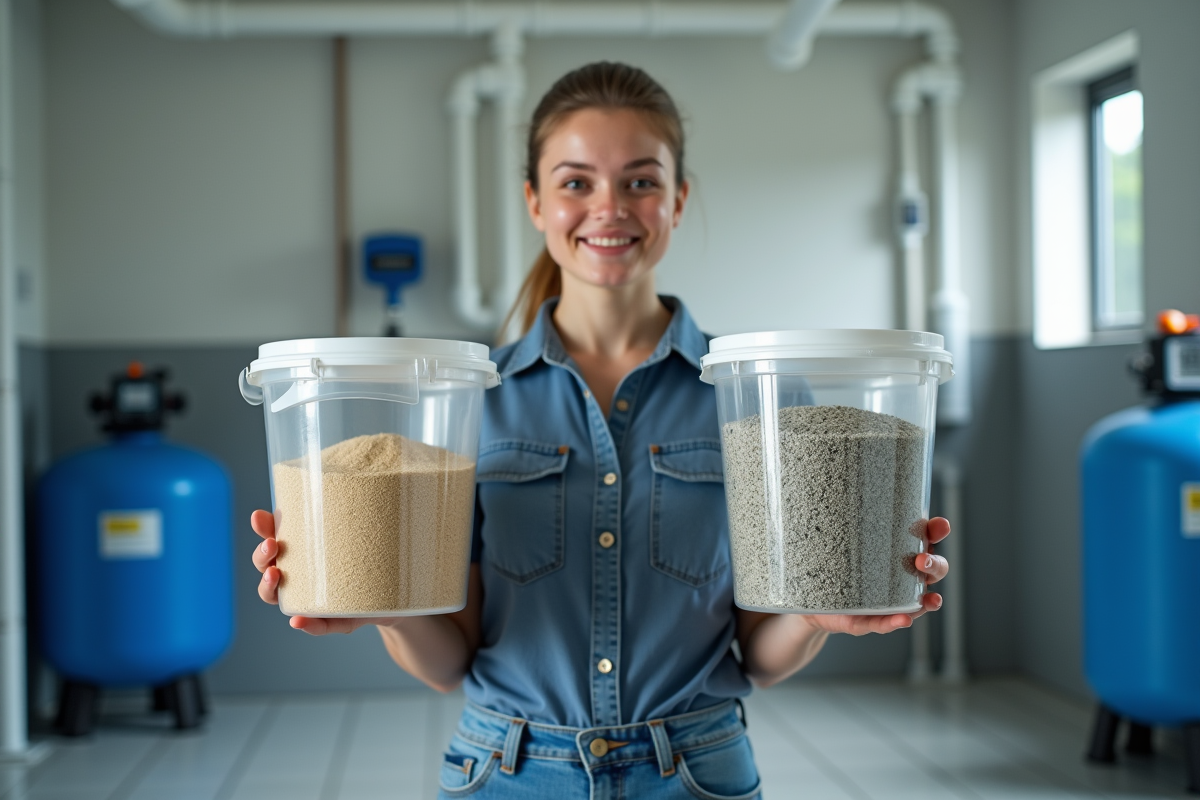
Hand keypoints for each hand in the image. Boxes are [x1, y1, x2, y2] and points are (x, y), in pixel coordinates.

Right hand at [249, 509, 390, 635]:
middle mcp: (301, 578)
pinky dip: (307, 625)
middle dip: (261, 557)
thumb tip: (352, 480)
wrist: (399, 595)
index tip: (259, 518)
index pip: (273, 541)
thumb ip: (351, 513)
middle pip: (267, 569)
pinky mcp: (337, 621)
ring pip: (280, 599)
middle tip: (272, 545)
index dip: (262, 530)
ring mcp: (315, 602)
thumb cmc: (373, 558)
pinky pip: (319, 626)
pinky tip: (298, 621)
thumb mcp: (363, 533)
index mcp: (303, 554)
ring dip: (269, 587)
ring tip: (275, 575)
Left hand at [798, 516, 950, 635]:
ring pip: (919, 601)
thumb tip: (839, 484)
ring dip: (927, 599)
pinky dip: (896, 622)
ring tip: (928, 597)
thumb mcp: (840, 539)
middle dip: (935, 565)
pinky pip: (886, 623)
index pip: (927, 540)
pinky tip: (904, 618)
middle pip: (933, 571)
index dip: (937, 532)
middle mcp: (902, 579)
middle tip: (921, 560)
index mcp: (899, 553)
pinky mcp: (870, 621)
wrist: (812, 600)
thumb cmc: (833, 564)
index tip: (939, 525)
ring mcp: (891, 602)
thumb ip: (844, 517)